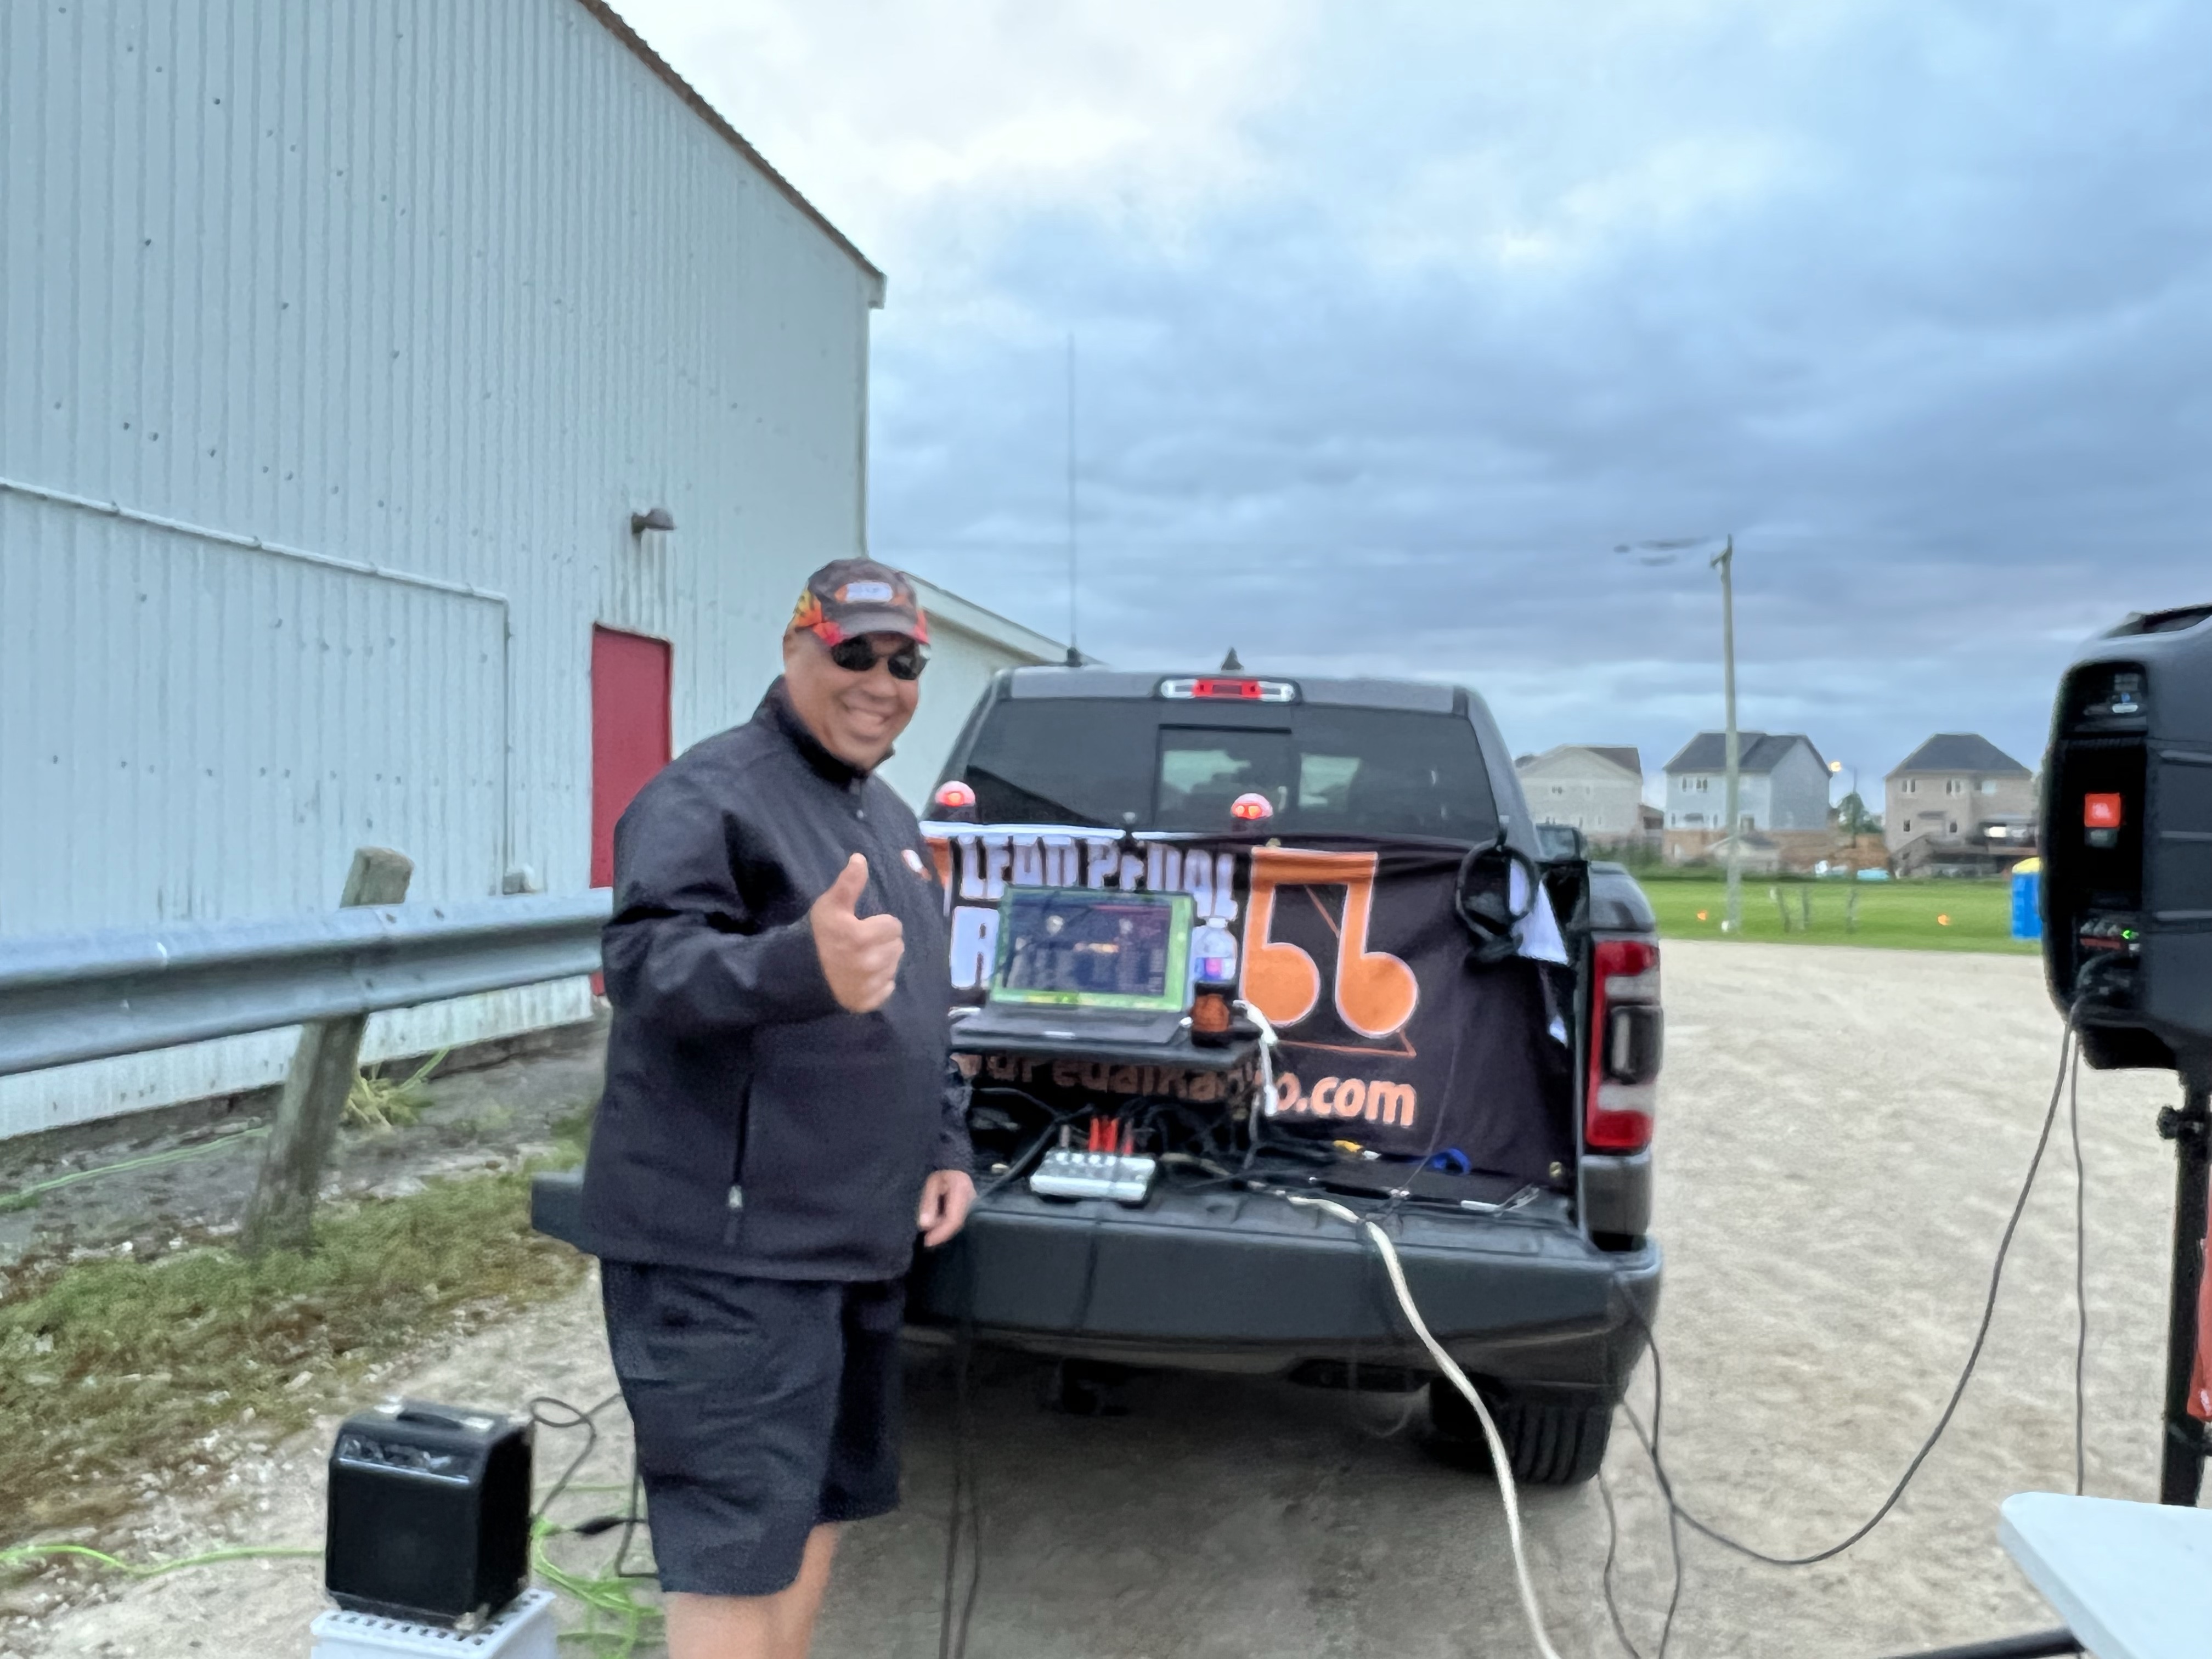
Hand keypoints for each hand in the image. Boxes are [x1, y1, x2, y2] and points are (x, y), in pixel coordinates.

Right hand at [809, 854, 904, 1012]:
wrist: (795, 976)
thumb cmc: (814, 937)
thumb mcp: (828, 907)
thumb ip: (847, 884)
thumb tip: (860, 858)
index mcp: (862, 937)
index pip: (894, 925)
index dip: (880, 924)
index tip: (864, 926)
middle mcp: (870, 964)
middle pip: (897, 946)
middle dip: (883, 942)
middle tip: (862, 943)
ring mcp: (869, 986)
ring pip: (894, 966)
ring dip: (883, 961)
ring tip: (861, 959)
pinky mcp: (867, 1003)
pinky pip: (887, 987)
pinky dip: (878, 982)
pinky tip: (861, 977)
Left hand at [917, 1168, 974, 1247]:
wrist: (956, 1166)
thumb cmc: (942, 1174)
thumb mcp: (931, 1184)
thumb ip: (928, 1203)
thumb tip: (925, 1225)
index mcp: (961, 1189)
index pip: (953, 1218)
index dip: (941, 1233)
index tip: (927, 1240)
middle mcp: (972, 1198)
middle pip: (958, 1224)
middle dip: (942, 1235)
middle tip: (927, 1240)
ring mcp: (975, 1204)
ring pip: (960, 1224)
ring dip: (944, 1232)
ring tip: (930, 1235)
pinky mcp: (972, 1208)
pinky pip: (960, 1221)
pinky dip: (947, 1227)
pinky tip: (937, 1230)